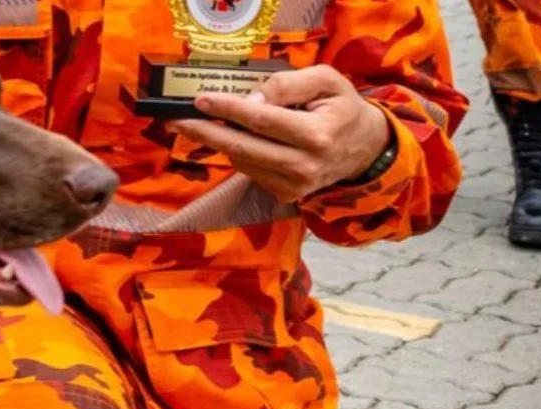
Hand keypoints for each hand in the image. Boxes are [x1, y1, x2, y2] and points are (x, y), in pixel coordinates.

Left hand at [170, 65, 390, 201]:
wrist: (364, 149)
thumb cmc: (342, 108)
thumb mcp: (327, 82)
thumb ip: (289, 85)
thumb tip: (251, 99)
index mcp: (317, 137)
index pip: (262, 121)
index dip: (228, 109)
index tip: (201, 100)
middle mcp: (304, 167)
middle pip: (244, 148)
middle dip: (206, 132)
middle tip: (176, 120)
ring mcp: (293, 186)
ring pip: (242, 161)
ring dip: (218, 141)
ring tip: (198, 123)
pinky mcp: (284, 195)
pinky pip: (249, 171)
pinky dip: (238, 153)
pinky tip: (232, 138)